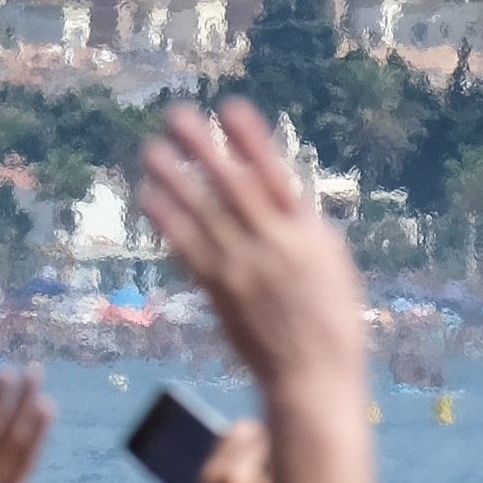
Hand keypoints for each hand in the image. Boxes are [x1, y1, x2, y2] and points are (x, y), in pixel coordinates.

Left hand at [138, 100, 365, 390]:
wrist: (313, 374)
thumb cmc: (331, 321)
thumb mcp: (332, 266)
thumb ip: (304, 230)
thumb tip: (280, 196)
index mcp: (308, 234)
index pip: (276, 176)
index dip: (251, 141)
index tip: (231, 108)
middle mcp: (274, 245)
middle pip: (232, 186)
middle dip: (204, 148)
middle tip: (178, 115)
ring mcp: (243, 268)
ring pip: (202, 213)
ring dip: (175, 177)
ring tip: (152, 148)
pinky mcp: (219, 291)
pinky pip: (188, 249)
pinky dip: (168, 221)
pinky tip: (150, 198)